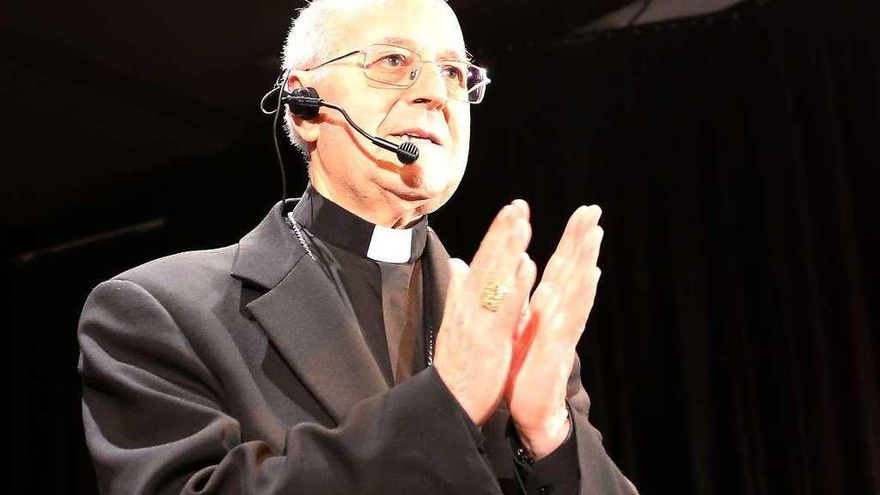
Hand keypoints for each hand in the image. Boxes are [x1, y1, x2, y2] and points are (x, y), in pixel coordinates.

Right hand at [433, 200, 537, 425]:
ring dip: (509, 249)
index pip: (481, 259)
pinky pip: (504, 308)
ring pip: (494, 278)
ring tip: (523, 223)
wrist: (449, 401)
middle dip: (503, 231)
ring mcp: (477, 321)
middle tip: (519, 205)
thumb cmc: (459, 363)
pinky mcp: (488, 340)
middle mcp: (468, 306)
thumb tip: (458, 261)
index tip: (511, 210)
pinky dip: (515, 285)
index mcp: (464, 301)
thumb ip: (458, 288)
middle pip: (486, 261)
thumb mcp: (456, 321)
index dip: (496, 234)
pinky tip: (527, 266)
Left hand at [505, 205, 603, 458]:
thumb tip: (524, 270)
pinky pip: (566, 324)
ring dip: (585, 264)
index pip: (561, 266)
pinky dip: (575, 303)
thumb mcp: (519, 327)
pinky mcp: (555, 352)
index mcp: (547, 307)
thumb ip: (522, 298)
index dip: (572, 239)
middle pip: (573, 272)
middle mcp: (558, 315)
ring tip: (594, 238)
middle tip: (595, 210)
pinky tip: (584, 284)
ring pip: (575, 292)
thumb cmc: (524, 368)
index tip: (583, 211)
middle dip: (583, 241)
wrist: (528, 411)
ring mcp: (560, 332)